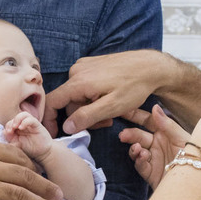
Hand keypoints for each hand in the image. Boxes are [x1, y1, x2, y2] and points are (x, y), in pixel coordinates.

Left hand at [4, 111, 52, 160]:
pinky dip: (25, 122)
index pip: (10, 123)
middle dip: (10, 123)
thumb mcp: (17, 146)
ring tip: (15, 127)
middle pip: (15, 117)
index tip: (7, 133)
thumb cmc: (29, 149)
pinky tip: (21, 128)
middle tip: (10, 131)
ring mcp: (31, 124)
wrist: (43, 153)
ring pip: (23, 114)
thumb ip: (10, 140)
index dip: (7, 127)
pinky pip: (31, 119)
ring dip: (17, 119)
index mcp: (18, 129)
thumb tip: (3, 133)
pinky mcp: (37, 125)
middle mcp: (24, 124)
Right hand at [44, 50, 169, 135]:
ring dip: (90, 108)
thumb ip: (87, 117)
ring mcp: (83, 66)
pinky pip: (84, 87)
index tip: (56, 134)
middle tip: (105, 123)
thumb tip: (66, 127)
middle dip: (82, 117)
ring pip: (77, 96)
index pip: (52, 102)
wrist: (150, 66)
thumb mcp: (111, 107)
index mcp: (78, 81)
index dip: (50, 120)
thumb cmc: (134, 86)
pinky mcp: (91, 65)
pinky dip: (93, 97)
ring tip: (111, 113)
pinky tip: (109, 99)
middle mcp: (76, 71)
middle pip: (68, 102)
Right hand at [118, 104, 190, 188]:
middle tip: (123, 135)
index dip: (135, 115)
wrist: (199, 177)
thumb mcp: (182, 137)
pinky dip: (139, 160)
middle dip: (130, 134)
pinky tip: (143, 157)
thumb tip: (154, 107)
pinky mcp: (150, 172)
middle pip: (139, 135)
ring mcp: (153, 157)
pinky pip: (141, 165)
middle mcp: (157, 143)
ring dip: (134, 148)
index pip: (147, 120)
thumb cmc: (195, 155)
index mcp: (165, 132)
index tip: (124, 110)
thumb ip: (167, 124)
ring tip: (136, 148)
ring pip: (137, 150)